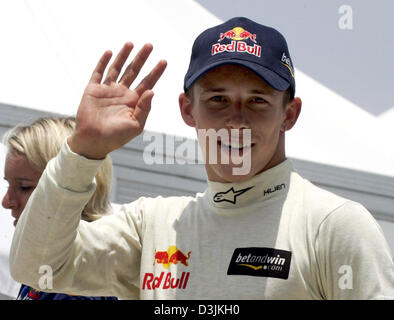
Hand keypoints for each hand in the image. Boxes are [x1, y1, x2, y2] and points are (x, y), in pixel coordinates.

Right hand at [68, 42, 166, 158]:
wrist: (93, 141)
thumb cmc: (116, 137)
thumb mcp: (136, 125)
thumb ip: (145, 109)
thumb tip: (152, 91)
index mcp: (134, 102)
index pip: (148, 83)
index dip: (156, 72)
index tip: (164, 61)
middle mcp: (122, 93)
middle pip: (134, 71)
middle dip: (142, 58)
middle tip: (150, 45)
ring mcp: (108, 90)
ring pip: (118, 68)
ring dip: (124, 56)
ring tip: (131, 43)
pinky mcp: (93, 90)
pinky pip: (99, 73)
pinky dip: (103, 62)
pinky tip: (109, 52)